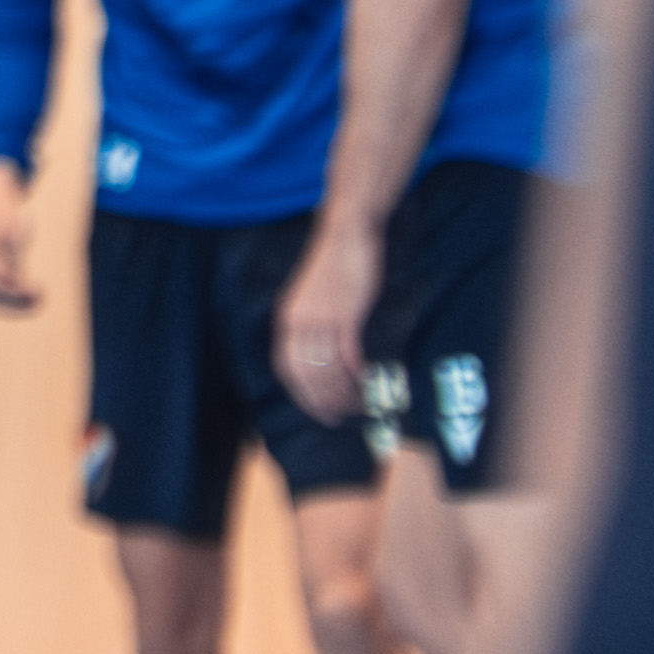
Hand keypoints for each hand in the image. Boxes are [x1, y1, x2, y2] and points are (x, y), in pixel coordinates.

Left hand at [277, 219, 383, 426]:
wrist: (345, 234)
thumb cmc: (332, 268)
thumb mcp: (310, 299)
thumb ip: (309, 325)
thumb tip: (317, 355)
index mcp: (288, 319)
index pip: (287, 368)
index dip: (301, 394)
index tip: (317, 412)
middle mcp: (300, 322)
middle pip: (308, 374)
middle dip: (322, 401)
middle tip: (338, 419)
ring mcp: (323, 318)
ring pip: (329, 367)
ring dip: (342, 392)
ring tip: (356, 406)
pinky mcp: (347, 313)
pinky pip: (349, 352)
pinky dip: (356, 372)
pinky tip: (365, 381)